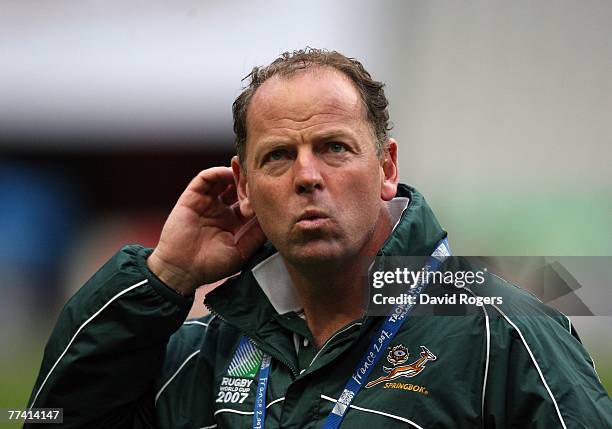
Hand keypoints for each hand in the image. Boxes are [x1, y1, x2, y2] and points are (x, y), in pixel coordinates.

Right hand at [147, 167, 266, 294]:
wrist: (182, 270)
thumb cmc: (211, 266)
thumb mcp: (241, 251)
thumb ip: (256, 235)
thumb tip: (273, 218)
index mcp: (233, 223)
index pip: (250, 202)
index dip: (259, 197)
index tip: (269, 194)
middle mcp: (221, 210)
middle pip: (238, 188)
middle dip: (249, 182)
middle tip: (259, 178)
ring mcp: (206, 203)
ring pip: (223, 179)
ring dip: (235, 173)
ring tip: (246, 172)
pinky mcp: (192, 197)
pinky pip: (205, 178)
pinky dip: (218, 172)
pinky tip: (229, 173)